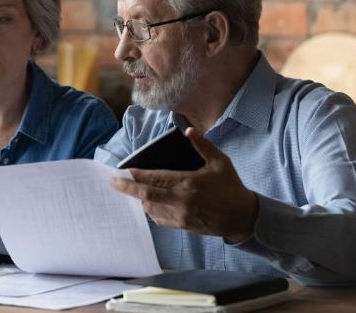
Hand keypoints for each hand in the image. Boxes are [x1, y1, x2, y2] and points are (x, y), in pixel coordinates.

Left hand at [109, 127, 257, 241]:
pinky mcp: (182, 226)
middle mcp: (181, 200)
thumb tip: (188, 130)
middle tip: (113, 183)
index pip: (157, 179)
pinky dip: (150, 211)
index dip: (138, 176)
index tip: (124, 171)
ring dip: (138, 200)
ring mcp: (180, 215)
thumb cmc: (231, 187)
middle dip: (127, 189)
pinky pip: (159, 219)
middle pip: (146, 195)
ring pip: (150, 208)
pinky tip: (146, 203)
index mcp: (188, 183)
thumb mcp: (220, 162)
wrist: (243, 217)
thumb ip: (202, 145)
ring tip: (129, 191)